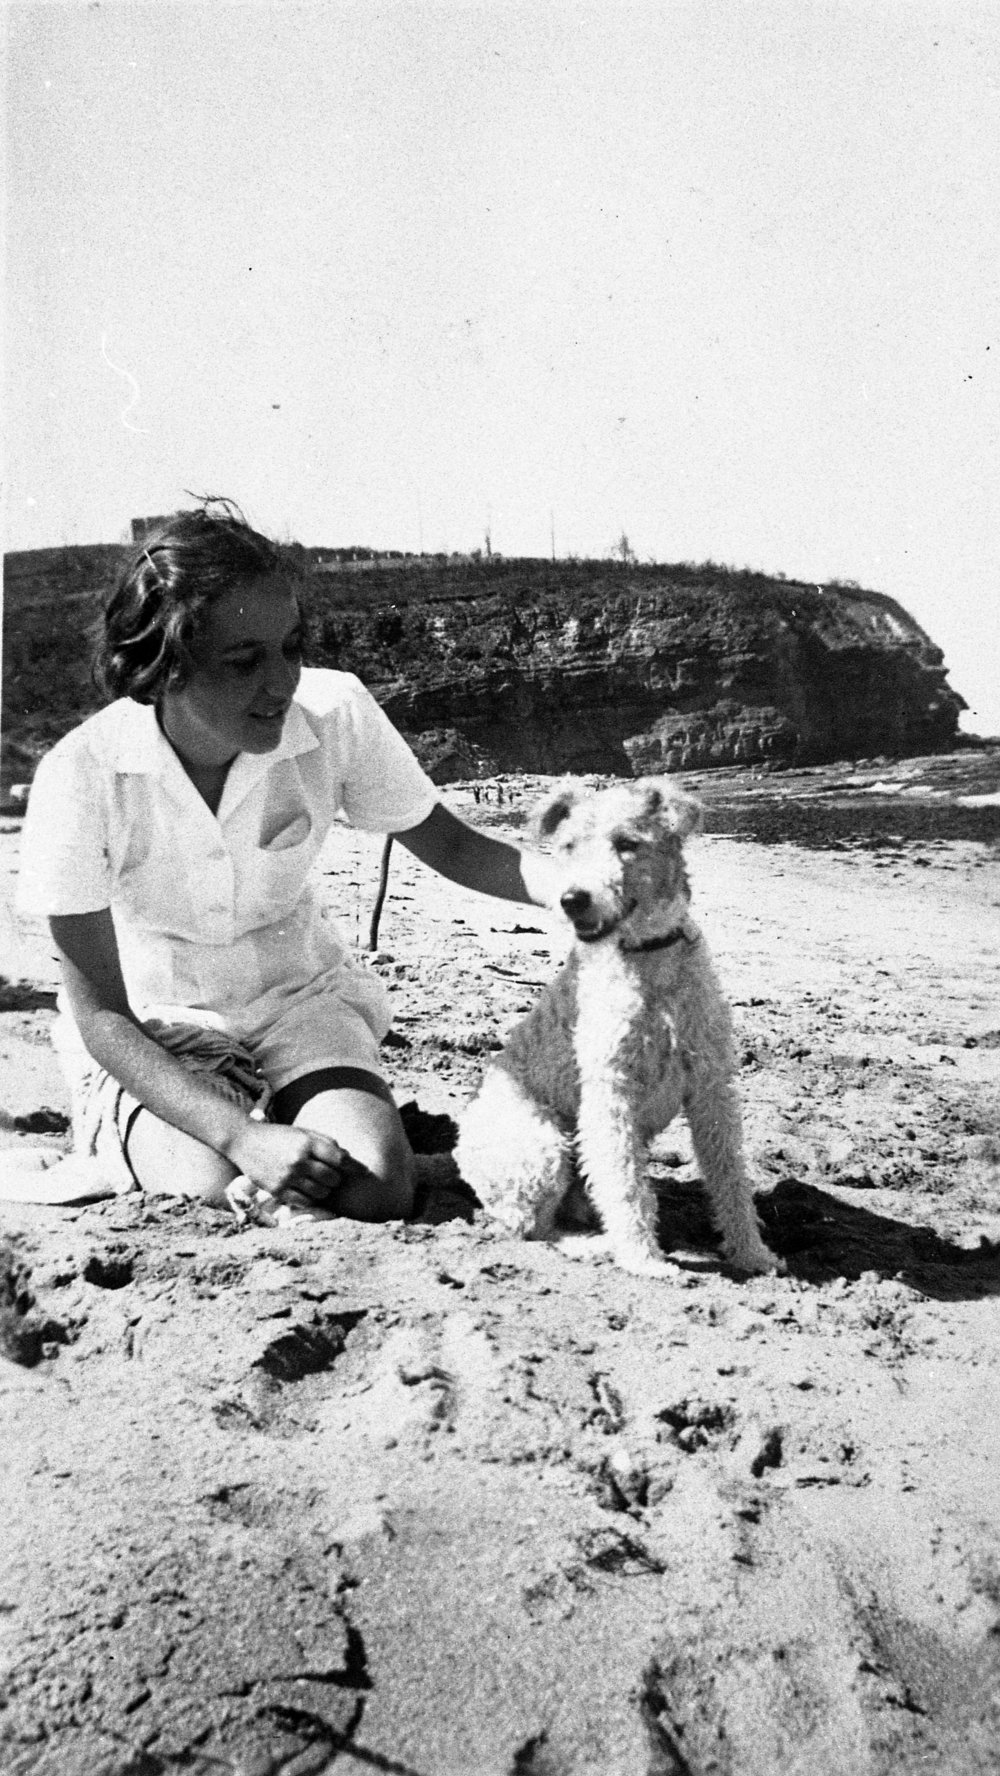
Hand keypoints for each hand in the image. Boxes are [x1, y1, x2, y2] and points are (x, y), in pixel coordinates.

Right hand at [224, 1119, 364, 1206]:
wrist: (244, 1141)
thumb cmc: (278, 1135)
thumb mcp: (302, 1132)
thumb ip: (325, 1142)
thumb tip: (348, 1158)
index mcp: (307, 1142)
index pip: (340, 1159)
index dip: (354, 1167)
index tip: (363, 1172)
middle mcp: (298, 1160)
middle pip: (333, 1178)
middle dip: (336, 1178)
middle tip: (332, 1176)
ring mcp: (287, 1176)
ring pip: (320, 1192)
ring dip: (325, 1190)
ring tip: (320, 1183)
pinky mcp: (277, 1190)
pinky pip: (304, 1201)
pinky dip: (310, 1198)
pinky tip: (307, 1190)